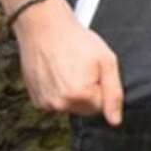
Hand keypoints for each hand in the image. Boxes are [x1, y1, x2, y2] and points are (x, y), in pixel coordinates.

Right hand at [12, 0, 123, 125]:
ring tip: (69, 68)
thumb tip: (115, 121)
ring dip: (73, 92)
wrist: (45, 28)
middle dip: (88, 92)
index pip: (101, 107)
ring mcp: (45, 104)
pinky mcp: (35, 100)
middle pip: (85, 109)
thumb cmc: (77, 41)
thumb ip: (114, 93)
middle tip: (82, 68)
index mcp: (79, 96)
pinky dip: (59, 91)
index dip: (102, 87)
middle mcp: (59, 105)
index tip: (94, 70)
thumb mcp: (106, 61)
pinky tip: (57, 72)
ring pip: (70, 106)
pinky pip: (55, 102)